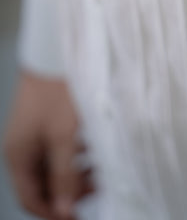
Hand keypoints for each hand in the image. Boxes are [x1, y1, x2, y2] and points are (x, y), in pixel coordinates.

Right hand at [3, 70, 95, 218]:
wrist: (56, 49)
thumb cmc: (58, 89)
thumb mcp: (64, 135)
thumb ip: (64, 175)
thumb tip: (64, 211)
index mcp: (18, 155)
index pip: (31, 199)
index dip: (54, 212)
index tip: (79, 217)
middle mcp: (23, 146)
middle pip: (43, 183)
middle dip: (69, 192)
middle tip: (98, 189)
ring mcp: (35, 132)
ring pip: (54, 165)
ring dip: (76, 173)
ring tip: (102, 170)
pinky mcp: (48, 119)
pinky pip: (60, 147)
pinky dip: (77, 154)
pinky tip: (96, 149)